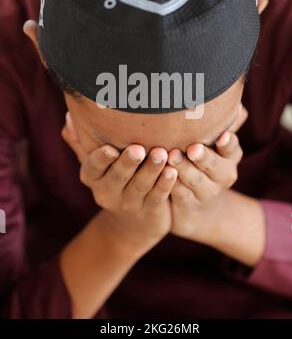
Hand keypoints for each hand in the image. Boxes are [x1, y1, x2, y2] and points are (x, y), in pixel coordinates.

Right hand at [62, 112, 177, 256]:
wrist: (131, 222)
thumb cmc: (113, 177)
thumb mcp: (96, 164)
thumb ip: (83, 142)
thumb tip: (68, 117)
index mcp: (92, 177)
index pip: (93, 167)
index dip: (101, 159)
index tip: (110, 148)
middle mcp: (107, 192)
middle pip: (117, 177)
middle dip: (128, 162)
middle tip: (138, 148)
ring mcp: (129, 203)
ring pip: (140, 186)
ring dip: (151, 170)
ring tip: (162, 154)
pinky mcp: (150, 209)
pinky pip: (157, 196)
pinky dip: (165, 184)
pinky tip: (173, 171)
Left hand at [168, 104, 247, 242]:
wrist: (198, 200)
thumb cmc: (202, 159)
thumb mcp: (212, 141)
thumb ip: (218, 121)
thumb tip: (233, 100)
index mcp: (230, 155)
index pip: (232, 148)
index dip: (228, 143)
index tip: (222, 136)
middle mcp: (223, 174)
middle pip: (216, 166)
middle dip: (204, 157)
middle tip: (192, 148)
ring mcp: (208, 192)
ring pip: (196, 181)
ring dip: (184, 169)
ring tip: (171, 157)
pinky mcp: (190, 204)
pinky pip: (181, 194)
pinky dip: (170, 185)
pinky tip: (160, 175)